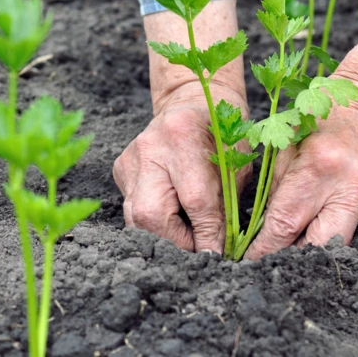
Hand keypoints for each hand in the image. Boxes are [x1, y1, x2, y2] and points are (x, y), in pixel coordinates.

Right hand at [114, 85, 249, 252]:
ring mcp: (129, 158)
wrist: (191, 103)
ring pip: (135, 217)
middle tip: (197, 249)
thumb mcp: (236, 163)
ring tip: (187, 236)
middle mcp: (149, 146)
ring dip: (163, 236)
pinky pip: (132, 208)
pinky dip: (154, 222)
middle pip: (150, 213)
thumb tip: (216, 251)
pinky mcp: (121, 169)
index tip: (216, 255)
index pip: (194, 199)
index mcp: (183, 134)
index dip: (206, 234)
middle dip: (175, 241)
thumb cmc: (222, 134)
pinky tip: (172, 216)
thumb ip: (225, 205)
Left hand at [244, 82, 357, 258]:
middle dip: (296, 257)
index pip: (286, 223)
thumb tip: (265, 232)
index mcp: (319, 166)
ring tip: (307, 243)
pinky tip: (341, 219)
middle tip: (279, 262)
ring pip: (349, 244)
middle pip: (321, 245)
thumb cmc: (324, 124)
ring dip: (325, 247)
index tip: (253, 260)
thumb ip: (278, 189)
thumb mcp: (289, 146)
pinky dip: (352, 230)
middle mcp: (355, 184)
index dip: (267, 248)